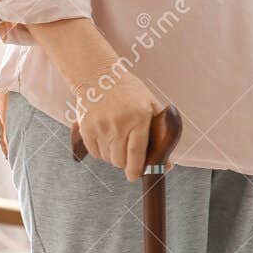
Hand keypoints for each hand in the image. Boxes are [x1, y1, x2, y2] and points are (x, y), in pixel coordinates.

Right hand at [70, 67, 165, 181]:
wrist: (98, 76)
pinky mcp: (85, 128)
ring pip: (107, 158)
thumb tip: (167, 162)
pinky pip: (95, 153)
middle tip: (129, 158)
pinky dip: (102, 152)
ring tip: (118, 142)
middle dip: (126, 164)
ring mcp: (100, 126)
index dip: (136, 169)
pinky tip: (107, 140)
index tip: (135, 177)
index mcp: (139, 117)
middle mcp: (118, 123)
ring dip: (114, 157)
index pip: (137, 152)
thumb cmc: (129, 91)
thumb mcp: (151, 104)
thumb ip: (161, 131)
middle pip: (120, 160)